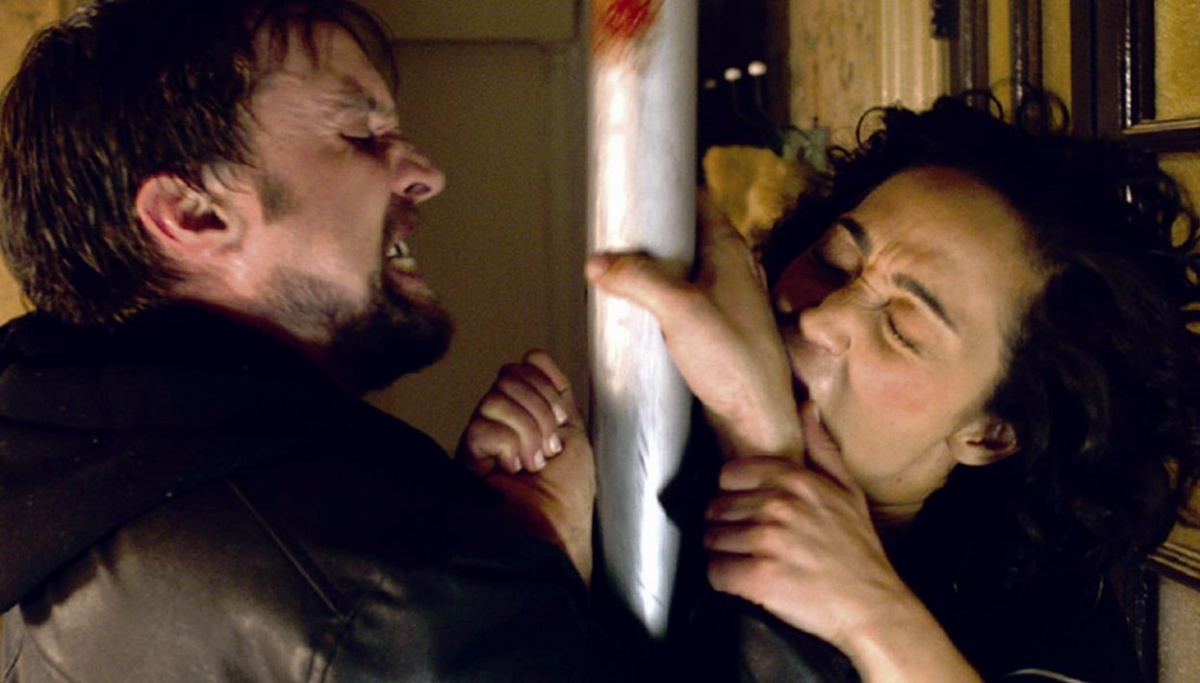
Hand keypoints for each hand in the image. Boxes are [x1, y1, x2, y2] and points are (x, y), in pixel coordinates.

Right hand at [456, 350, 594, 583]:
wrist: (556, 532)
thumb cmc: (568, 494)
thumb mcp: (573, 432)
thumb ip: (556, 392)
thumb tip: (533, 353)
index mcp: (523, 414)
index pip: (520, 369)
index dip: (546, 387)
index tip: (561, 422)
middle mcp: (497, 423)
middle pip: (507, 378)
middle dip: (540, 410)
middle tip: (548, 447)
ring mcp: (479, 441)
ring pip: (494, 398)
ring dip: (527, 430)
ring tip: (533, 462)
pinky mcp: (465, 459)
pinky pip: (482, 426)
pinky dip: (508, 445)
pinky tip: (513, 469)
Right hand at [586, 190, 802, 460]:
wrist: (757, 417)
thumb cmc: (732, 361)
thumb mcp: (678, 311)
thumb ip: (638, 281)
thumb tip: (596, 263)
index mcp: (730, 250)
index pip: (698, 200)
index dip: (668, 190)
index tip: (635, 190)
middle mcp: (734, 268)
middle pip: (689, 234)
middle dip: (653, 233)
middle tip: (615, 236)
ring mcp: (729, 299)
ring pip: (688, 269)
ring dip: (657, 268)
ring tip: (621, 273)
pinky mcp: (721, 328)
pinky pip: (688, 299)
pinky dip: (665, 297)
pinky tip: (643, 312)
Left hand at [705, 405, 976, 679]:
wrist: (873, 605)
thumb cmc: (858, 550)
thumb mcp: (848, 489)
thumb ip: (821, 446)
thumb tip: (806, 405)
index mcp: (794, 480)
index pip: (728, 475)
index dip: (734, 496)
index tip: (747, 512)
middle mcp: (777, 506)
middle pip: (716, 508)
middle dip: (726, 526)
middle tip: (747, 542)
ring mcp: (767, 541)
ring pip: (712, 540)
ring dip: (724, 553)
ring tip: (748, 561)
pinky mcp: (758, 577)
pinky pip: (715, 572)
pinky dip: (724, 579)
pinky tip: (744, 581)